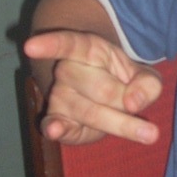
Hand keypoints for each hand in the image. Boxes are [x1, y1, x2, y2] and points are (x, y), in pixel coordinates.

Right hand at [23, 29, 163, 144]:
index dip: (49, 44)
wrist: (105, 96)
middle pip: (101, 88)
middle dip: (126, 101)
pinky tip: (55, 130)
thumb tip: (133, 102)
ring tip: (147, 133)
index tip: (29, 46)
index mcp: (87, 49)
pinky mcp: (57, 118)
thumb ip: (147, 85)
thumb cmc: (122, 80)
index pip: (66, 43)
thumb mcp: (144, 76)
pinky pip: (54, 124)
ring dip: (119, 123)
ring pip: (89, 111)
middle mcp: (67, 70)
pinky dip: (55, 128)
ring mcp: (59, 95)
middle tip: (138, 106)